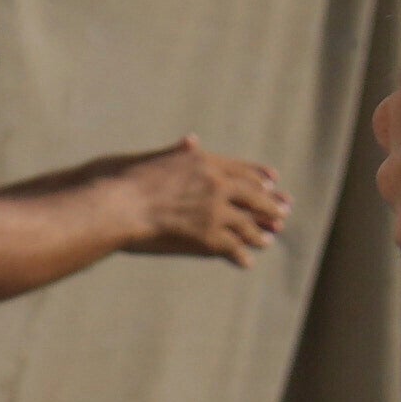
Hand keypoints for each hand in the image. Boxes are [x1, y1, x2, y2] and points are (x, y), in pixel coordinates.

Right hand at [107, 136, 294, 265]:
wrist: (117, 204)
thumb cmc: (123, 180)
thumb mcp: (154, 156)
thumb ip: (178, 152)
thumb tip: (192, 140)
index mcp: (203, 161)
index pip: (241, 169)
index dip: (259, 177)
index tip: (273, 181)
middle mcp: (215, 183)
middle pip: (253, 195)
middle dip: (269, 205)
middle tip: (283, 212)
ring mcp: (214, 209)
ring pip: (247, 223)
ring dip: (259, 233)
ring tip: (267, 240)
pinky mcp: (208, 234)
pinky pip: (232, 246)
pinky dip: (240, 255)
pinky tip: (246, 261)